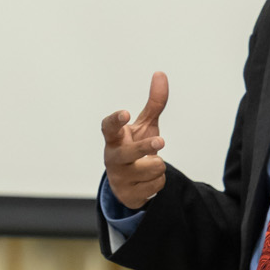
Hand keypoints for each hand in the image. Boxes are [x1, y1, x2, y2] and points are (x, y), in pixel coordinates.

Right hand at [101, 72, 168, 210]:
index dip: (116, 120)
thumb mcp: (145, 125)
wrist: (128, 184)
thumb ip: (154, 103)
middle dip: (145, 147)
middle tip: (161, 141)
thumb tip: (160, 74)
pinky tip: (148, 181)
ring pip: (153, 168)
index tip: (125, 113)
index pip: (109, 128)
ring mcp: (120, 178)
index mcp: (114, 139)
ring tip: (150, 165)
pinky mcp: (130, 195)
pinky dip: (158, 181)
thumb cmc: (135, 147)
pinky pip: (157, 184)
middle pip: (129, 153)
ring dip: (158, 165)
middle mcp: (113, 158)